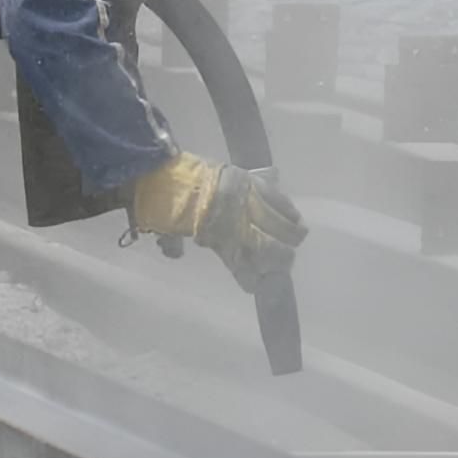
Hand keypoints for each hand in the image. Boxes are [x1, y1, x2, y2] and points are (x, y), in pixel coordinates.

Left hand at [130, 154, 307, 291]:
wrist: (164, 171)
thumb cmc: (163, 204)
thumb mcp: (168, 229)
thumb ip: (173, 244)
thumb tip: (174, 254)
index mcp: (218, 239)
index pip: (244, 267)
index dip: (254, 279)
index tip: (257, 286)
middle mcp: (238, 223)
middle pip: (272, 250)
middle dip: (280, 262)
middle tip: (280, 264)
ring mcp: (249, 202)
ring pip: (283, 226)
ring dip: (290, 238)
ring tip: (293, 241)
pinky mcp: (253, 182)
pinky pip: (280, 200)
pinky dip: (289, 212)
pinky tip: (294, 220)